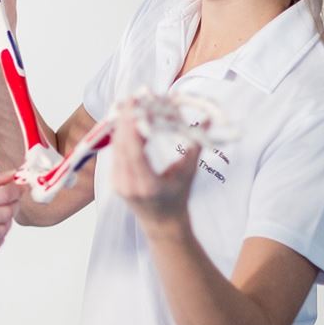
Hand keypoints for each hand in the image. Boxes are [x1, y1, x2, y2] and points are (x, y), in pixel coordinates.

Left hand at [111, 106, 199, 237]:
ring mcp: (118, 184)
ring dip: (122, 126)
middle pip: (121, 146)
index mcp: (148, 184)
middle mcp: (128, 184)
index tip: (134, 104)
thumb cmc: (179, 200)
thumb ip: (196, 146)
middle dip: (126, 120)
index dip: (131, 126)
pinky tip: (127, 123)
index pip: (133, 150)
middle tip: (133, 99)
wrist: (163, 225)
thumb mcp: (188, 173)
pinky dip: (121, 137)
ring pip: (115, 148)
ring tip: (130, 107)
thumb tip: (209, 120)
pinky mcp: (114, 182)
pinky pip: (115, 155)